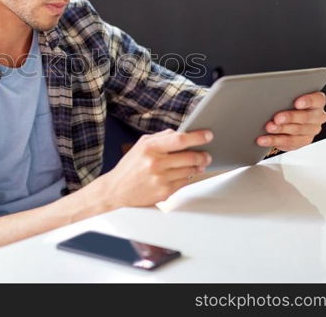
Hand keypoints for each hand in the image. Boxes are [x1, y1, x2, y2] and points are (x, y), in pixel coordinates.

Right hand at [99, 128, 213, 206]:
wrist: (116, 190)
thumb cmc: (130, 166)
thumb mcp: (141, 145)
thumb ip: (161, 137)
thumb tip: (181, 132)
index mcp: (149, 147)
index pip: (179, 140)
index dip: (197, 137)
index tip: (208, 135)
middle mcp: (155, 163)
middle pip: (189, 157)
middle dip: (203, 155)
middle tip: (207, 154)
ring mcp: (160, 179)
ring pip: (190, 171)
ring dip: (198, 167)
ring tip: (199, 164)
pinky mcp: (164, 192)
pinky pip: (184, 182)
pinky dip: (188, 177)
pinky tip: (187, 173)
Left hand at [256, 91, 325, 150]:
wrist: (289, 119)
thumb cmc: (289, 103)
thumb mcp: (289, 97)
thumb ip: (285, 96)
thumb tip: (270, 97)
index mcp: (317, 102)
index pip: (317, 100)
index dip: (308, 101)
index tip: (297, 103)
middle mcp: (317, 117)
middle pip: (305, 117)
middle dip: (290, 118)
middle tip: (277, 118)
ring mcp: (311, 130)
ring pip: (296, 131)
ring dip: (281, 130)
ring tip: (269, 128)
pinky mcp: (303, 141)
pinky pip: (288, 142)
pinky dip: (274, 140)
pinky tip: (264, 140)